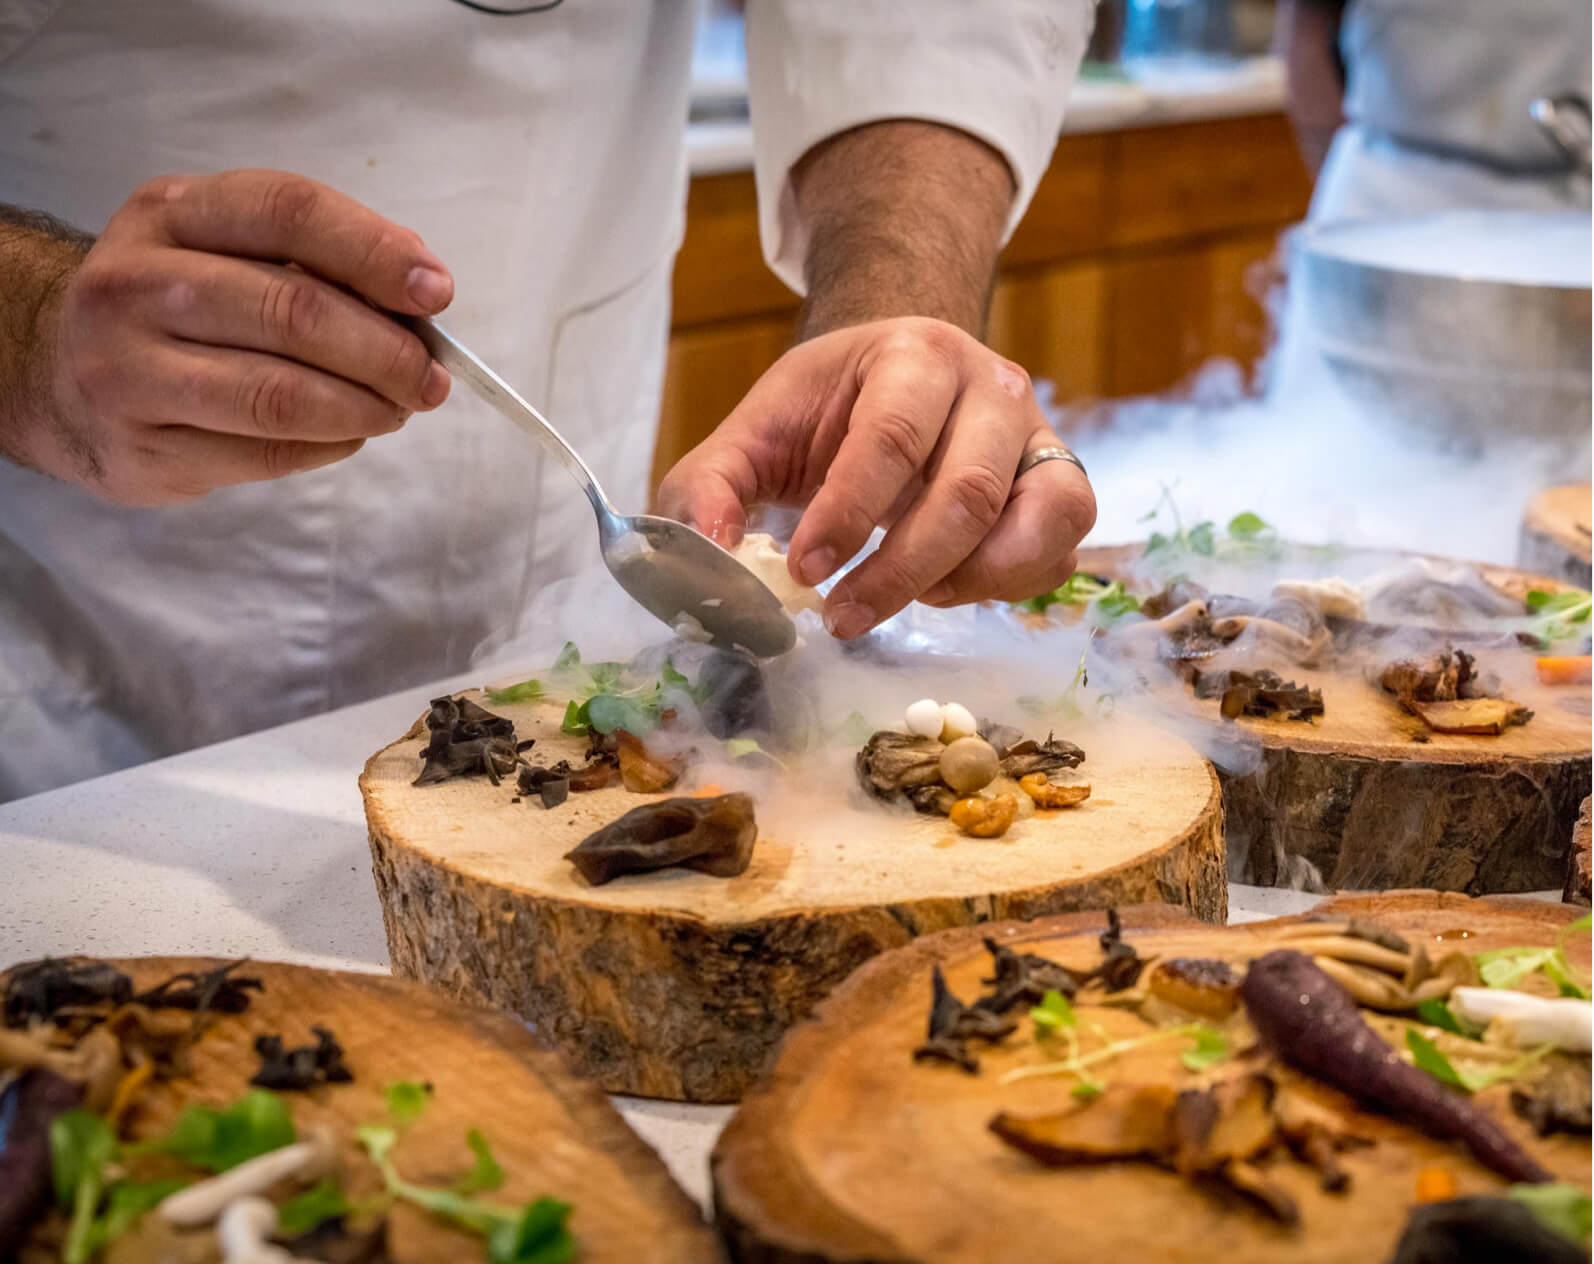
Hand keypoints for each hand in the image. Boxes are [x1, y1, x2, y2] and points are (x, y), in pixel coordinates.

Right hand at [34, 170, 453, 504]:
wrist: (59, 375)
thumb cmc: (177, 308)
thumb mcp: (228, 251)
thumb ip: (318, 258)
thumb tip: (421, 286)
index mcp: (170, 214)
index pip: (289, 212)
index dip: (374, 252)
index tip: (437, 293)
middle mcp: (135, 284)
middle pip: (294, 311)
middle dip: (386, 351)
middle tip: (431, 378)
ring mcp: (127, 370)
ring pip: (280, 394)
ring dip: (364, 407)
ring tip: (398, 408)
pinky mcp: (141, 447)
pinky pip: (265, 452)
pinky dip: (330, 445)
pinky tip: (349, 434)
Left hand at [657, 317, 1096, 638]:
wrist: (902, 375)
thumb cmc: (829, 408)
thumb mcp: (756, 432)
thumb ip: (711, 487)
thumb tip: (708, 556)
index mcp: (914, 354)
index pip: (890, 438)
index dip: (847, 515)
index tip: (804, 573)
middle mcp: (992, 386)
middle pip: (968, 491)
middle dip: (900, 571)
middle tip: (841, 618)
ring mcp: (1039, 436)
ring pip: (1039, 520)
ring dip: (968, 582)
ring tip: (907, 601)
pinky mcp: (1060, 485)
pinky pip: (1060, 550)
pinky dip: (1008, 586)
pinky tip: (946, 589)